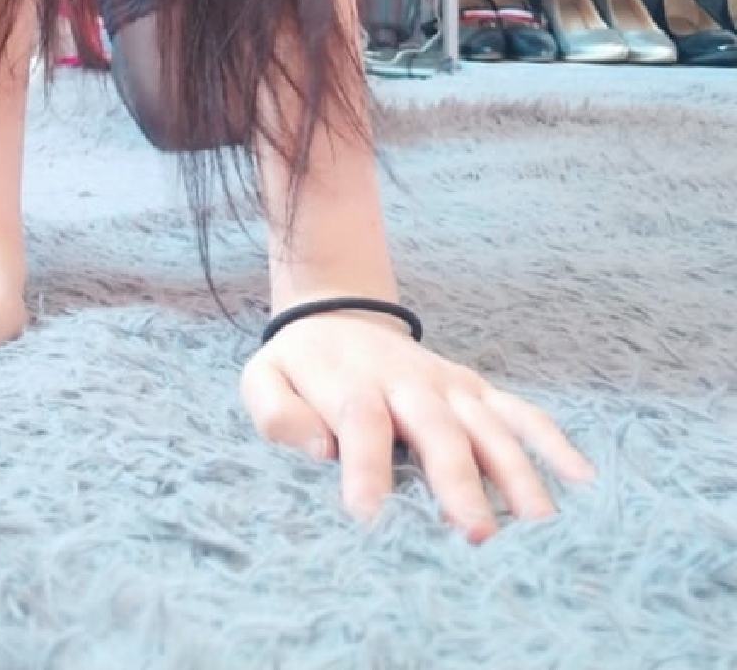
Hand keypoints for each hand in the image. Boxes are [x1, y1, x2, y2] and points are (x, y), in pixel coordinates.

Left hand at [239, 311, 597, 541]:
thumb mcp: (263, 379)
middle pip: (436, 428)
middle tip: (476, 533)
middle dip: (457, 480)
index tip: (369, 517)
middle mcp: (408, 383)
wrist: (336, 313)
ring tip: (539, 523)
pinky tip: (581, 478)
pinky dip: (553, 440)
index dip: (365, 468)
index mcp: (351, 385)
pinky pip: (521, 411)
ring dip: (514, 471)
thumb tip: (319, 448)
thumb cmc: (301, 367)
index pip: (361, 424)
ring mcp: (449, 385)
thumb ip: (277, 413)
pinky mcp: (476, 389)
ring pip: (488, 424)